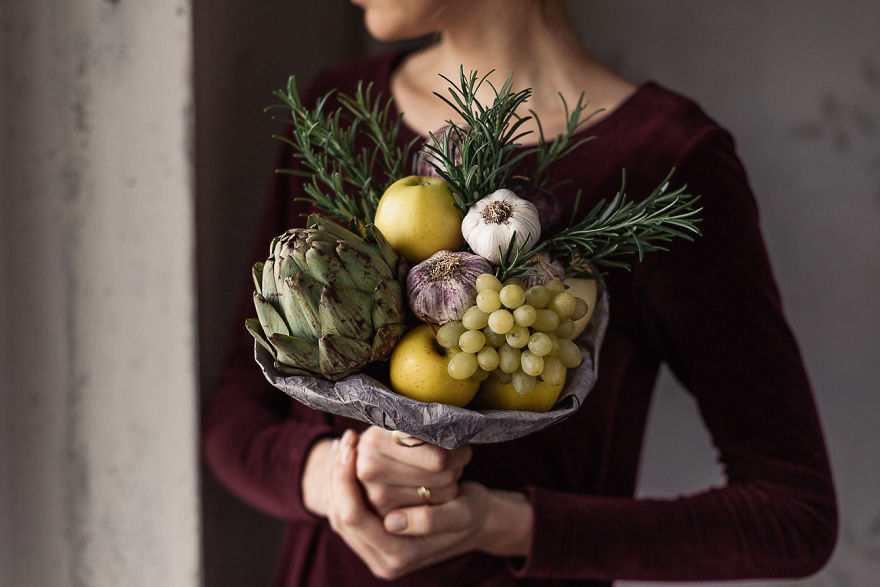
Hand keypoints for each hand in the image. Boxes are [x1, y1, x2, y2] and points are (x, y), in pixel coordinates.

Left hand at [326, 429, 532, 579]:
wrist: (478, 524)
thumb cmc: (473, 513)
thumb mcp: (463, 514)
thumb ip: (431, 521)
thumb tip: (392, 522)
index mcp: (400, 556)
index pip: (353, 517)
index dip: (346, 478)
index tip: (352, 442)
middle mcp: (381, 559)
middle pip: (339, 514)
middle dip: (338, 474)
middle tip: (346, 439)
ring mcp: (374, 551)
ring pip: (338, 511)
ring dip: (338, 477)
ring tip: (344, 444)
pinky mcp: (373, 536)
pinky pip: (346, 509)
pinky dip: (345, 483)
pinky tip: (349, 458)